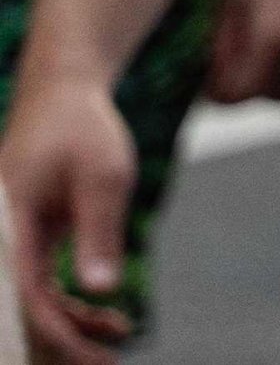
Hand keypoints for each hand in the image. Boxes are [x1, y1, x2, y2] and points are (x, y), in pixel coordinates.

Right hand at [1, 62, 139, 364]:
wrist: (64, 93)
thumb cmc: (83, 129)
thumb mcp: (103, 177)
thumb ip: (99, 233)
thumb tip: (101, 291)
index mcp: (9, 231)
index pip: (25, 302)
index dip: (58, 337)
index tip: (96, 359)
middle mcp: (2, 243)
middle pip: (21, 312)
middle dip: (61, 345)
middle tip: (107, 364)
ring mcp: (11, 244)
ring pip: (31, 304)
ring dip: (70, 329)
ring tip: (118, 342)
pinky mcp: (27, 241)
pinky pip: (39, 287)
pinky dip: (71, 305)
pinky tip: (108, 317)